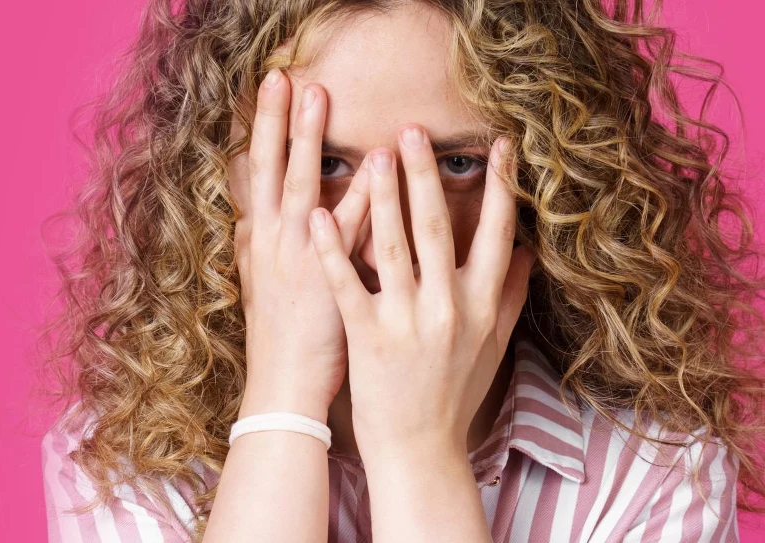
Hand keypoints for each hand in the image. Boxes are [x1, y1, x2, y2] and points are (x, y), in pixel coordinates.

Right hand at [233, 69, 370, 421]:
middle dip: (276, 121)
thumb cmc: (276, 334)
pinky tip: (374, 166)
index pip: (256, 174)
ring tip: (317, 97)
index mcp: (259, 241)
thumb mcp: (256, 282)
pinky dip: (359, 198)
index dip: (262, 129)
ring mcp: (297, 261)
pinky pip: (346, 234)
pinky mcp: (327, 283)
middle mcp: (272, 244)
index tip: (271, 88)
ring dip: (306, 141)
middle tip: (284, 76)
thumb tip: (249, 211)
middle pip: (270, 171)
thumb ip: (255, 242)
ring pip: (300, 189)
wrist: (284, 386)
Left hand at [308, 125, 535, 456]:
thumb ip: (509, 296)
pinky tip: (321, 216)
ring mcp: (407, 321)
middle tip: (414, 130)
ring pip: (394, 246)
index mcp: (480, 305)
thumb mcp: (492, 346)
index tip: (500, 145)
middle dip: (427, 175)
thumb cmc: (454, 394)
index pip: (497, 234)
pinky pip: (348, 284)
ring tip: (374, 154)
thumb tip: (530, 251)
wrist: (420, 450)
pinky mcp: (368, 337)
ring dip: (383, 197)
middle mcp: (448, 307)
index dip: (500, 188)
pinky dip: (335, 250)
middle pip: (439, 228)